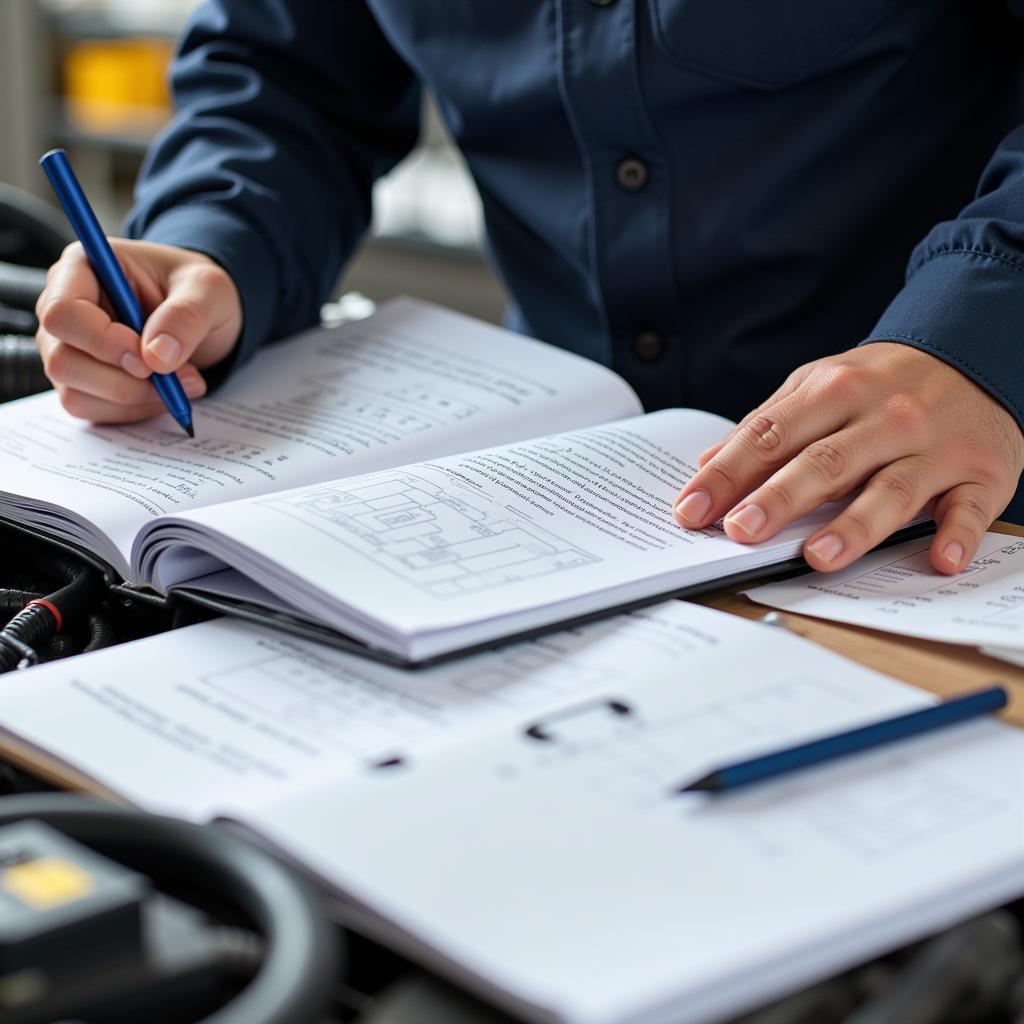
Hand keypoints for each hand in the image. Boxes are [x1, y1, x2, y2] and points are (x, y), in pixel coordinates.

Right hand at [36, 239, 242, 423]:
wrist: (204, 317)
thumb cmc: (197, 291)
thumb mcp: (209, 290)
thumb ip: (186, 316)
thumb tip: (156, 357)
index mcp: (82, 268)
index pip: (63, 312)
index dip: (102, 342)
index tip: (148, 359)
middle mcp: (65, 310)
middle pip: (62, 360)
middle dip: (123, 380)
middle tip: (174, 377)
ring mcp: (67, 349)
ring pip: (76, 394)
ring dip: (135, 398)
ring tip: (183, 382)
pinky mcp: (82, 382)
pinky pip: (93, 411)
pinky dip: (135, 410)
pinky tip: (166, 393)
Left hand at [672, 343, 1023, 574]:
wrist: (976, 351)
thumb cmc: (883, 382)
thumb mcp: (820, 386)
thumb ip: (768, 424)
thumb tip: (709, 463)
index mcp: (835, 391)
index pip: (769, 435)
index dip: (727, 475)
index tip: (691, 510)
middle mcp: (884, 417)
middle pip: (825, 462)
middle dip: (780, 498)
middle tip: (741, 532)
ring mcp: (934, 446)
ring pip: (891, 488)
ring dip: (855, 525)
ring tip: (818, 557)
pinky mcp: (980, 472)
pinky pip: (971, 507)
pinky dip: (958, 534)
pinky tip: (939, 560)